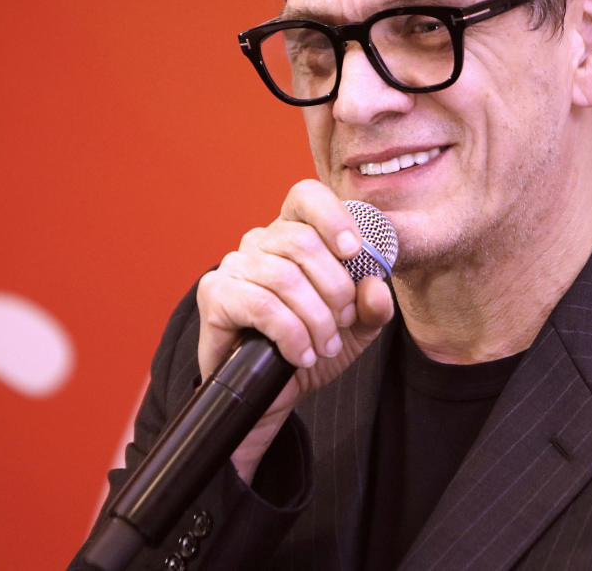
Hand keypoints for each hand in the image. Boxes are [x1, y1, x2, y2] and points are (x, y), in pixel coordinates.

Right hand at [195, 179, 394, 482]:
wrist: (271, 394)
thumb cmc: (309, 348)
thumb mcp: (355, 330)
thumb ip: (373, 306)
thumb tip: (376, 286)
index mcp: (293, 237)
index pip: (306, 197)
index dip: (333, 216)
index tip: (354, 252)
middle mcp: (260, 243)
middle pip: (302, 241)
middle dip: (334, 288)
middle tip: (341, 323)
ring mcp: (234, 266)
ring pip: (284, 276)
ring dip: (315, 319)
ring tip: (322, 347)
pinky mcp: (215, 295)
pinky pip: (261, 304)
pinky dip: (290, 334)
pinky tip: (299, 354)